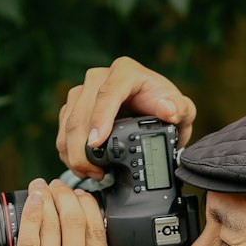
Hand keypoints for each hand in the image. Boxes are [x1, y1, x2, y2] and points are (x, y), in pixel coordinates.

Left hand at [0, 178, 113, 245]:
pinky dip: (32, 214)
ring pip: (52, 225)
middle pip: (74, 221)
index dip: (87, 205)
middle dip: (65, 195)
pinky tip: (32, 201)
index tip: (79, 196)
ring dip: (47, 198)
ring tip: (42, 187)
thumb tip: (84, 241)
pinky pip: (30, 239)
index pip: (96, 230)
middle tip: (57, 186)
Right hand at [56, 56, 196, 178]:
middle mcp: (100, 77)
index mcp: (125, 72)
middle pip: (81, 111)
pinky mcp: (74, 105)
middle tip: (94, 171)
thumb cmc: (167, 109)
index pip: (107, 94)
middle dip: (83, 146)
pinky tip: (81, 165)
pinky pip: (63, 128)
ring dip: (73, 151)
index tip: (97, 142)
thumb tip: (166, 108)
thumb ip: (180, 109)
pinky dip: (68, 150)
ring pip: (68, 121)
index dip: (99, 119)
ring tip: (89, 172)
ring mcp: (84, 90)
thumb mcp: (182, 111)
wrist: (155, 110)